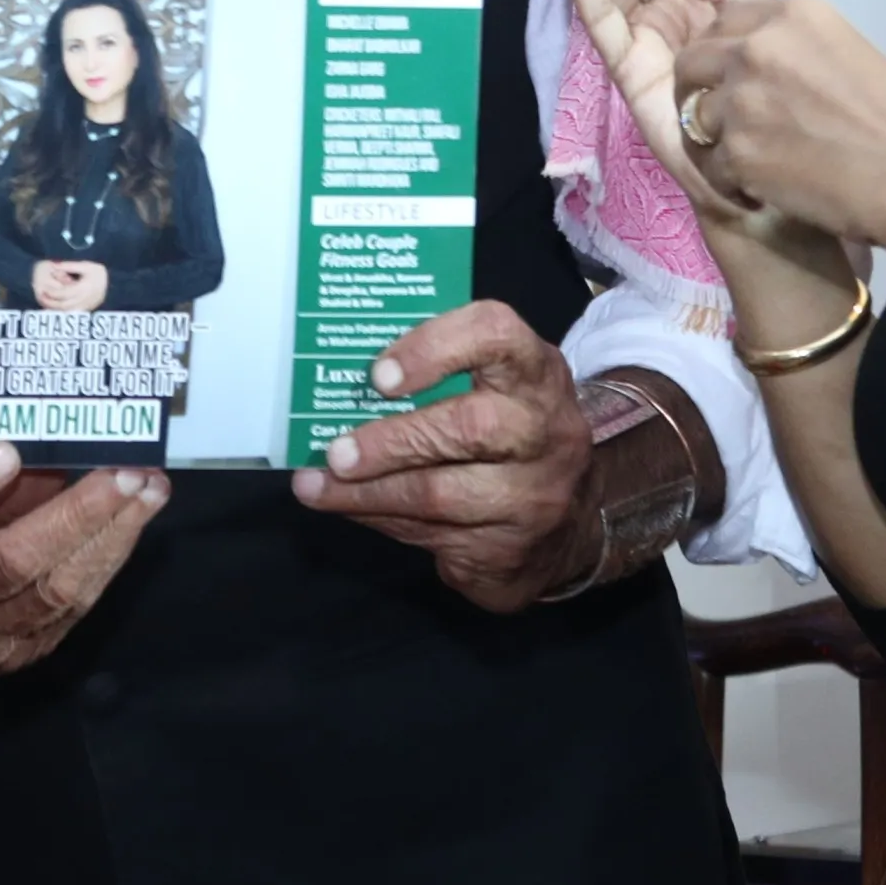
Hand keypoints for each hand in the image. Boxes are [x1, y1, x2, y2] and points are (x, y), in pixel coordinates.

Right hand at [0, 439, 165, 676]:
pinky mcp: (14, 658)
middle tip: (127, 471)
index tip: (6, 451)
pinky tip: (128, 528)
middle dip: (77, 515)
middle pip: (9, 564)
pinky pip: (70, 611)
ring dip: (110, 540)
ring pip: (54, 594)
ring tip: (148, 493)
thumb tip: (25, 454)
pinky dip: (104, 565)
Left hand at [33, 259, 108, 310]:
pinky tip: (55, 308)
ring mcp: (87, 306)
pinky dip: (62, 312)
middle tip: (41, 297)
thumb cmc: (100, 272)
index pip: (64, 293)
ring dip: (55, 309)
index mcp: (85, 288)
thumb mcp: (86, 265)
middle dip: (50, 302)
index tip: (43, 288)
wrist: (116, 282)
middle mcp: (86, 299)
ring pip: (67, 311)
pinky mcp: (88, 309)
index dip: (52, 292)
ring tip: (45, 303)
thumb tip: (54, 265)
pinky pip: (72, 314)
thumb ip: (69, 265)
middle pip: (64, 305)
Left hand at [290, 301, 595, 611]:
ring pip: (442, 493)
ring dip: (368, 491)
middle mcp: (547, 430)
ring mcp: (536, 495)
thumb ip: (435, 382)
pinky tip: (351, 508)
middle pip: (470, 426)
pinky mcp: (513, 550)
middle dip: (392, 440)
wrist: (568, 527)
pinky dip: (382, 519)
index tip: (379, 375)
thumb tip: (337, 388)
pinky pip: (433, 535)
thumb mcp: (492, 394)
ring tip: (318, 487)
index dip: (432, 348)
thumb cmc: (508, 439)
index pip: (496, 334)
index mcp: (535, 371)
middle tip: (335, 452)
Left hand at [659, 0, 885, 266]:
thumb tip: (748, 46)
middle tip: (736, 118)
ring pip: (694, 113)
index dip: (721, 44)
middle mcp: (759, 47)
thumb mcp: (845, 53)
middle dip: (703, 87)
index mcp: (794, 12)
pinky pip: (710, 163)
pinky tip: (768, 187)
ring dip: (719, 136)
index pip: (724, 14)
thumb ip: (789, 44)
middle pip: (693, 58)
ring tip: (761, 157)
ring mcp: (742, 99)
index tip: (721, 65)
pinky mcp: (737, 152)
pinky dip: (733, 180)